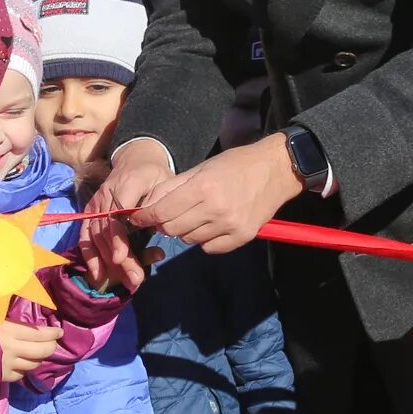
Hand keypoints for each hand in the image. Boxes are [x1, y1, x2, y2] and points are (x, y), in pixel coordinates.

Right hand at [0, 319, 63, 383]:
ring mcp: (8, 365)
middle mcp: (12, 349)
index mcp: (9, 331)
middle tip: (53, 342)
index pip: (38, 333)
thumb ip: (9, 318)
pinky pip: (21, 375)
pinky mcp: (2, 376)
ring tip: (39, 353)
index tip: (59, 332)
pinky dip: (25, 369)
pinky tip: (24, 364)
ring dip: (39, 358)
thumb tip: (26, 313)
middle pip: (40, 351)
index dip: (52, 333)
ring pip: (33, 365)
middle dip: (50, 347)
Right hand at [81, 142, 171, 291]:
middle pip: (107, 232)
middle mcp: (105, 195)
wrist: (136, 159)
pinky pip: (85, 235)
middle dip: (119, 259)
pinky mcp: (90, 212)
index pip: (117, 216)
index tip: (122, 259)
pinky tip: (98, 273)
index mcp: (125, 185)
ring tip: (126, 282)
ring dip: (108, 263)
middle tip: (135, 279)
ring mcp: (95, 204)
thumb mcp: (164, 182)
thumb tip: (152, 227)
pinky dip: (90, 255)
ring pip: (96, 237)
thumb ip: (158, 204)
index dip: (118, 239)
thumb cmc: (154, 174)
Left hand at [132, 134, 299, 254]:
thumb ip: (171, 188)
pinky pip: (210, 248)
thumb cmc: (234, 165)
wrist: (275, 170)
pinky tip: (212, 225)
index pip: (162, 212)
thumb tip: (146, 206)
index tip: (138, 218)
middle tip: (168, 215)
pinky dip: (205, 240)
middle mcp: (216, 210)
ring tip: (196, 215)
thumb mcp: (200, 169)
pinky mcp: (242, 237)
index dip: (145, 217)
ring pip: (190, 240)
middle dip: (164, 224)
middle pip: (172, 230)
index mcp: (202, 189)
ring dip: (186, 230)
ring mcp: (230, 226)